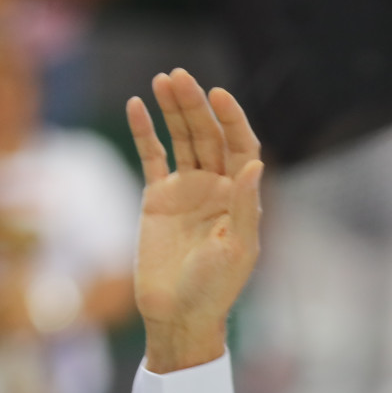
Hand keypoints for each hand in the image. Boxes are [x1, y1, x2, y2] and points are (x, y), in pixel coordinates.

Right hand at [126, 70, 263, 372]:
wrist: (177, 315)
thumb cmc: (214, 289)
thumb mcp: (236, 250)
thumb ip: (245, 207)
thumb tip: (255, 164)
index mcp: (241, 196)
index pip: (240, 145)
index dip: (231, 119)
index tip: (217, 94)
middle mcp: (216, 187)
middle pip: (207, 135)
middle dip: (194, 105)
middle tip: (178, 76)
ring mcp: (186, 190)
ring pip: (181, 139)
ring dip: (172, 110)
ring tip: (161, 80)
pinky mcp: (157, 199)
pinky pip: (152, 157)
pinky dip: (145, 132)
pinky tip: (137, 105)